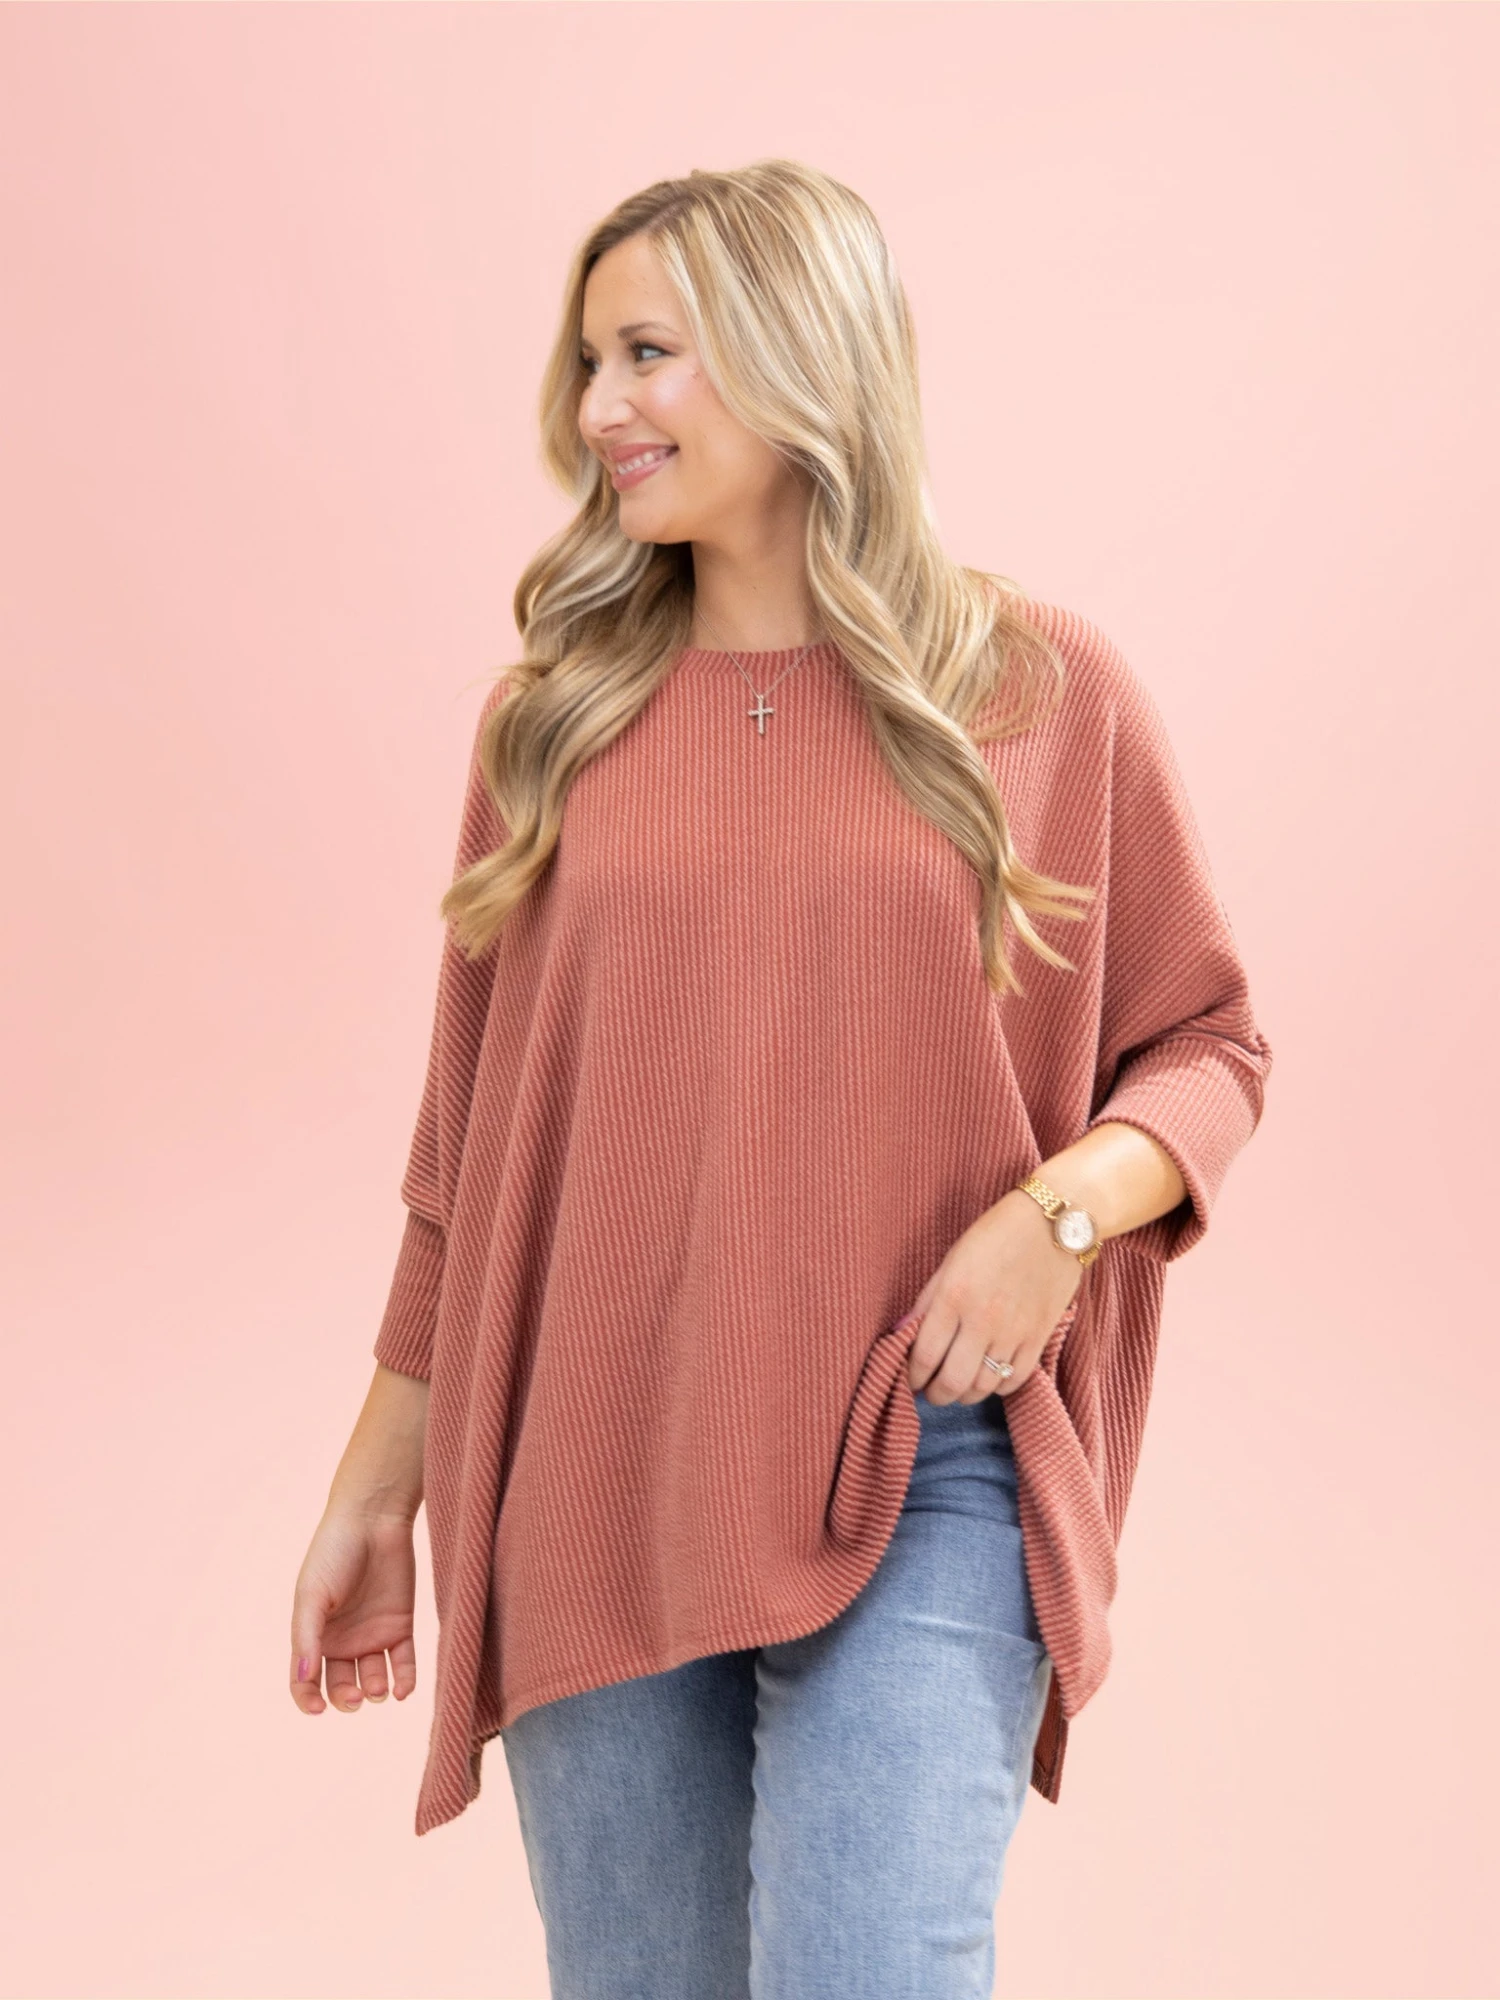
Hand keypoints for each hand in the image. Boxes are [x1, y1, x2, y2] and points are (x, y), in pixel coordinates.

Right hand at [289, 1505, 420, 1715]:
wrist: (373, 1518)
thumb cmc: (334, 1552)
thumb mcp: (312, 1593)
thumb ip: (307, 1636)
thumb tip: (304, 1677)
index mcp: (313, 1635)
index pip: (305, 1681)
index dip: (307, 1700)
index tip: (317, 1709)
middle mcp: (342, 1640)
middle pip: (341, 1686)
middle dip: (347, 1698)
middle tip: (357, 1696)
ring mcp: (372, 1635)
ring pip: (373, 1679)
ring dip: (375, 1690)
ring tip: (378, 1687)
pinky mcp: (400, 1626)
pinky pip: (403, 1663)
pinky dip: (404, 1681)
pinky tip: (402, 1690)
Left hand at [904, 1188, 1082, 1403]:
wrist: (1054, 1222)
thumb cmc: (996, 1234)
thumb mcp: (952, 1260)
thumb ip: (927, 1301)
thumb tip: (901, 1333)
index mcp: (954, 1296)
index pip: (924, 1356)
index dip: (912, 1377)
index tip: (910, 1380)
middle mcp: (982, 1320)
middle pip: (952, 1381)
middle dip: (936, 1395)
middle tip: (931, 1392)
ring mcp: (1014, 1332)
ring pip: (983, 1387)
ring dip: (964, 1395)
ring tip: (957, 1388)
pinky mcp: (1040, 1338)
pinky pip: (1014, 1380)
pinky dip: (997, 1387)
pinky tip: (988, 1378)